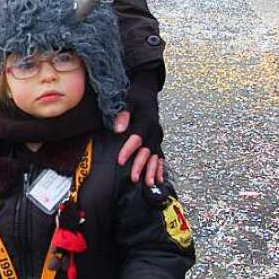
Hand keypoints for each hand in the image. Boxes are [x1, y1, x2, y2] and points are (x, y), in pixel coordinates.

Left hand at [114, 69, 163, 186]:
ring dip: (152, 170)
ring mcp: (158, 137)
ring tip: (149, 183)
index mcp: (147, 119)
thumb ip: (123, 114)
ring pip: (156, 156)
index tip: (120, 161)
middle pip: (148, 149)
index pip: (138, 136)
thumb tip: (118, 130)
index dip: (129, 149)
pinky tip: (158, 180)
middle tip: (133, 177)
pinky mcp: (158, 142)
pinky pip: (160, 157)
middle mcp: (155, 130)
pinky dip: (160, 168)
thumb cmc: (135, 97)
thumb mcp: (129, 101)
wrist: (147, 94)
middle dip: (141, 164)